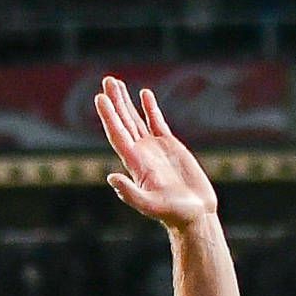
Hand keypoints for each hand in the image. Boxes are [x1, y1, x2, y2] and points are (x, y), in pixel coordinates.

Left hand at [90, 76, 217, 230]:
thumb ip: (130, 193)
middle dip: (115, 101)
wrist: (195, 215)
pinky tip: (144, 94)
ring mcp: (153, 148)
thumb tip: (111, 178)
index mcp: (135, 164)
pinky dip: (150, 108)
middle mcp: (140, 153)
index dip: (109, 116)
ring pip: (136, 119)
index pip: (118, 135)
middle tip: (107, 80)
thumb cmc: (174, 214)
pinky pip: (156, 122)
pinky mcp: (169, 146)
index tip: (100, 98)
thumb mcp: (151, 206)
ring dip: (125, 101)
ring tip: (116, 82)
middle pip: (123, 122)